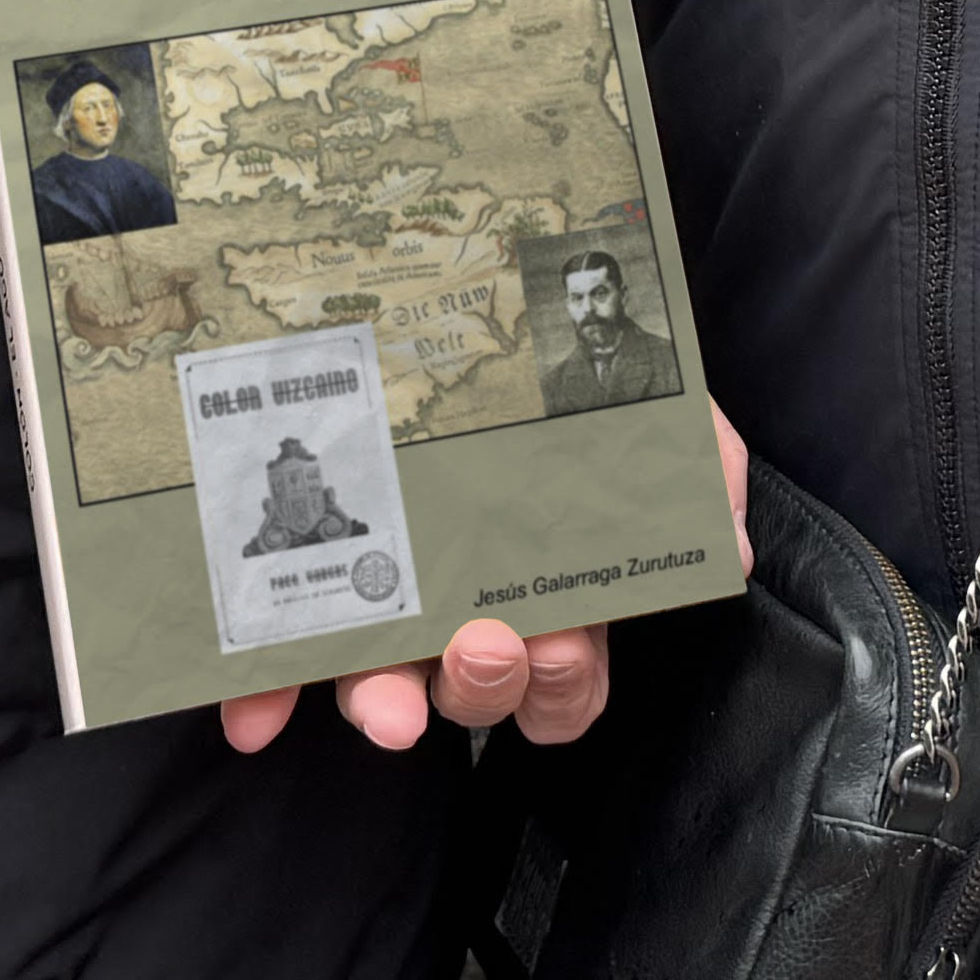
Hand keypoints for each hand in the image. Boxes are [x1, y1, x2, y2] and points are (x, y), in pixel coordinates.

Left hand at [217, 408, 754, 758]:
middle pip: (480, 686)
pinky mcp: (301, 578)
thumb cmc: (552, 359)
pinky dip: (264, 690)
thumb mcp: (646, 390)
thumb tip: (728, 548)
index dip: (560, 689)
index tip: (559, 645)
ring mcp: (382, 593)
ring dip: (385, 702)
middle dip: (485, 685)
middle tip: (483, 643)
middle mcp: (466, 598)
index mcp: (547, 576)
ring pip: (386, 685)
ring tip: (385, 691)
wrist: (449, 269)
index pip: (564, 675)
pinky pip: (279, 653)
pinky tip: (251, 710)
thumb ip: (701, 457)